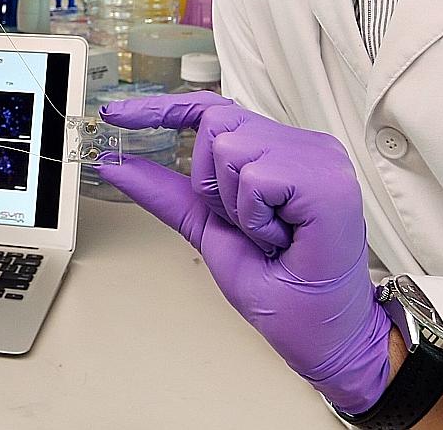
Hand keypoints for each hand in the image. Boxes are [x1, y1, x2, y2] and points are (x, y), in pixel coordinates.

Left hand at [97, 93, 391, 414]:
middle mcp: (301, 145)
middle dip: (209, 182)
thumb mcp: (209, 229)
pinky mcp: (326, 179)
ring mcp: (318, 157)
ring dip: (235, 205)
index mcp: (278, 150)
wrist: (319, 335)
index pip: (211, 109)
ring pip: (229, 147)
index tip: (115, 115)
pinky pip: (255, 177)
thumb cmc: (280, 287)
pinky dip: (255, 218)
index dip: (160, 107)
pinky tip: (283, 239)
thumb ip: (166, 192)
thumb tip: (117, 164)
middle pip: (214, 123)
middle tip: (247, 226)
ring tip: (269, 235)